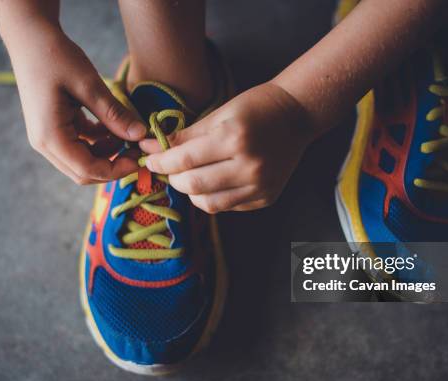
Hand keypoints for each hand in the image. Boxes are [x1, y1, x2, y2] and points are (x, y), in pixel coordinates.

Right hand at [8, 25, 146, 183]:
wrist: (29, 36)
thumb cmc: (55, 56)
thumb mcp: (89, 85)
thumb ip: (114, 114)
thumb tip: (141, 136)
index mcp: (50, 137)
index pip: (87, 170)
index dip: (117, 170)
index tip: (139, 158)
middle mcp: (45, 143)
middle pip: (83, 172)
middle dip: (113, 165)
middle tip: (138, 150)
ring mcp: (47, 137)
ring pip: (82, 161)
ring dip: (107, 154)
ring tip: (128, 135)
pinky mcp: (53, 128)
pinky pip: (79, 146)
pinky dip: (99, 142)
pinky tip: (113, 126)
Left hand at [141, 82, 313, 212]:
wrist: (297, 116)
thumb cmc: (256, 108)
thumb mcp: (220, 114)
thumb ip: (185, 135)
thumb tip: (151, 148)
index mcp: (234, 138)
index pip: (185, 159)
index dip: (161, 162)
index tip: (150, 160)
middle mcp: (249, 166)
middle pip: (194, 185)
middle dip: (173, 178)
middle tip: (168, 169)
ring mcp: (260, 186)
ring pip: (209, 203)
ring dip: (191, 192)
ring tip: (189, 177)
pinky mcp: (266, 198)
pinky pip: (229, 206)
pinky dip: (213, 197)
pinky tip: (214, 181)